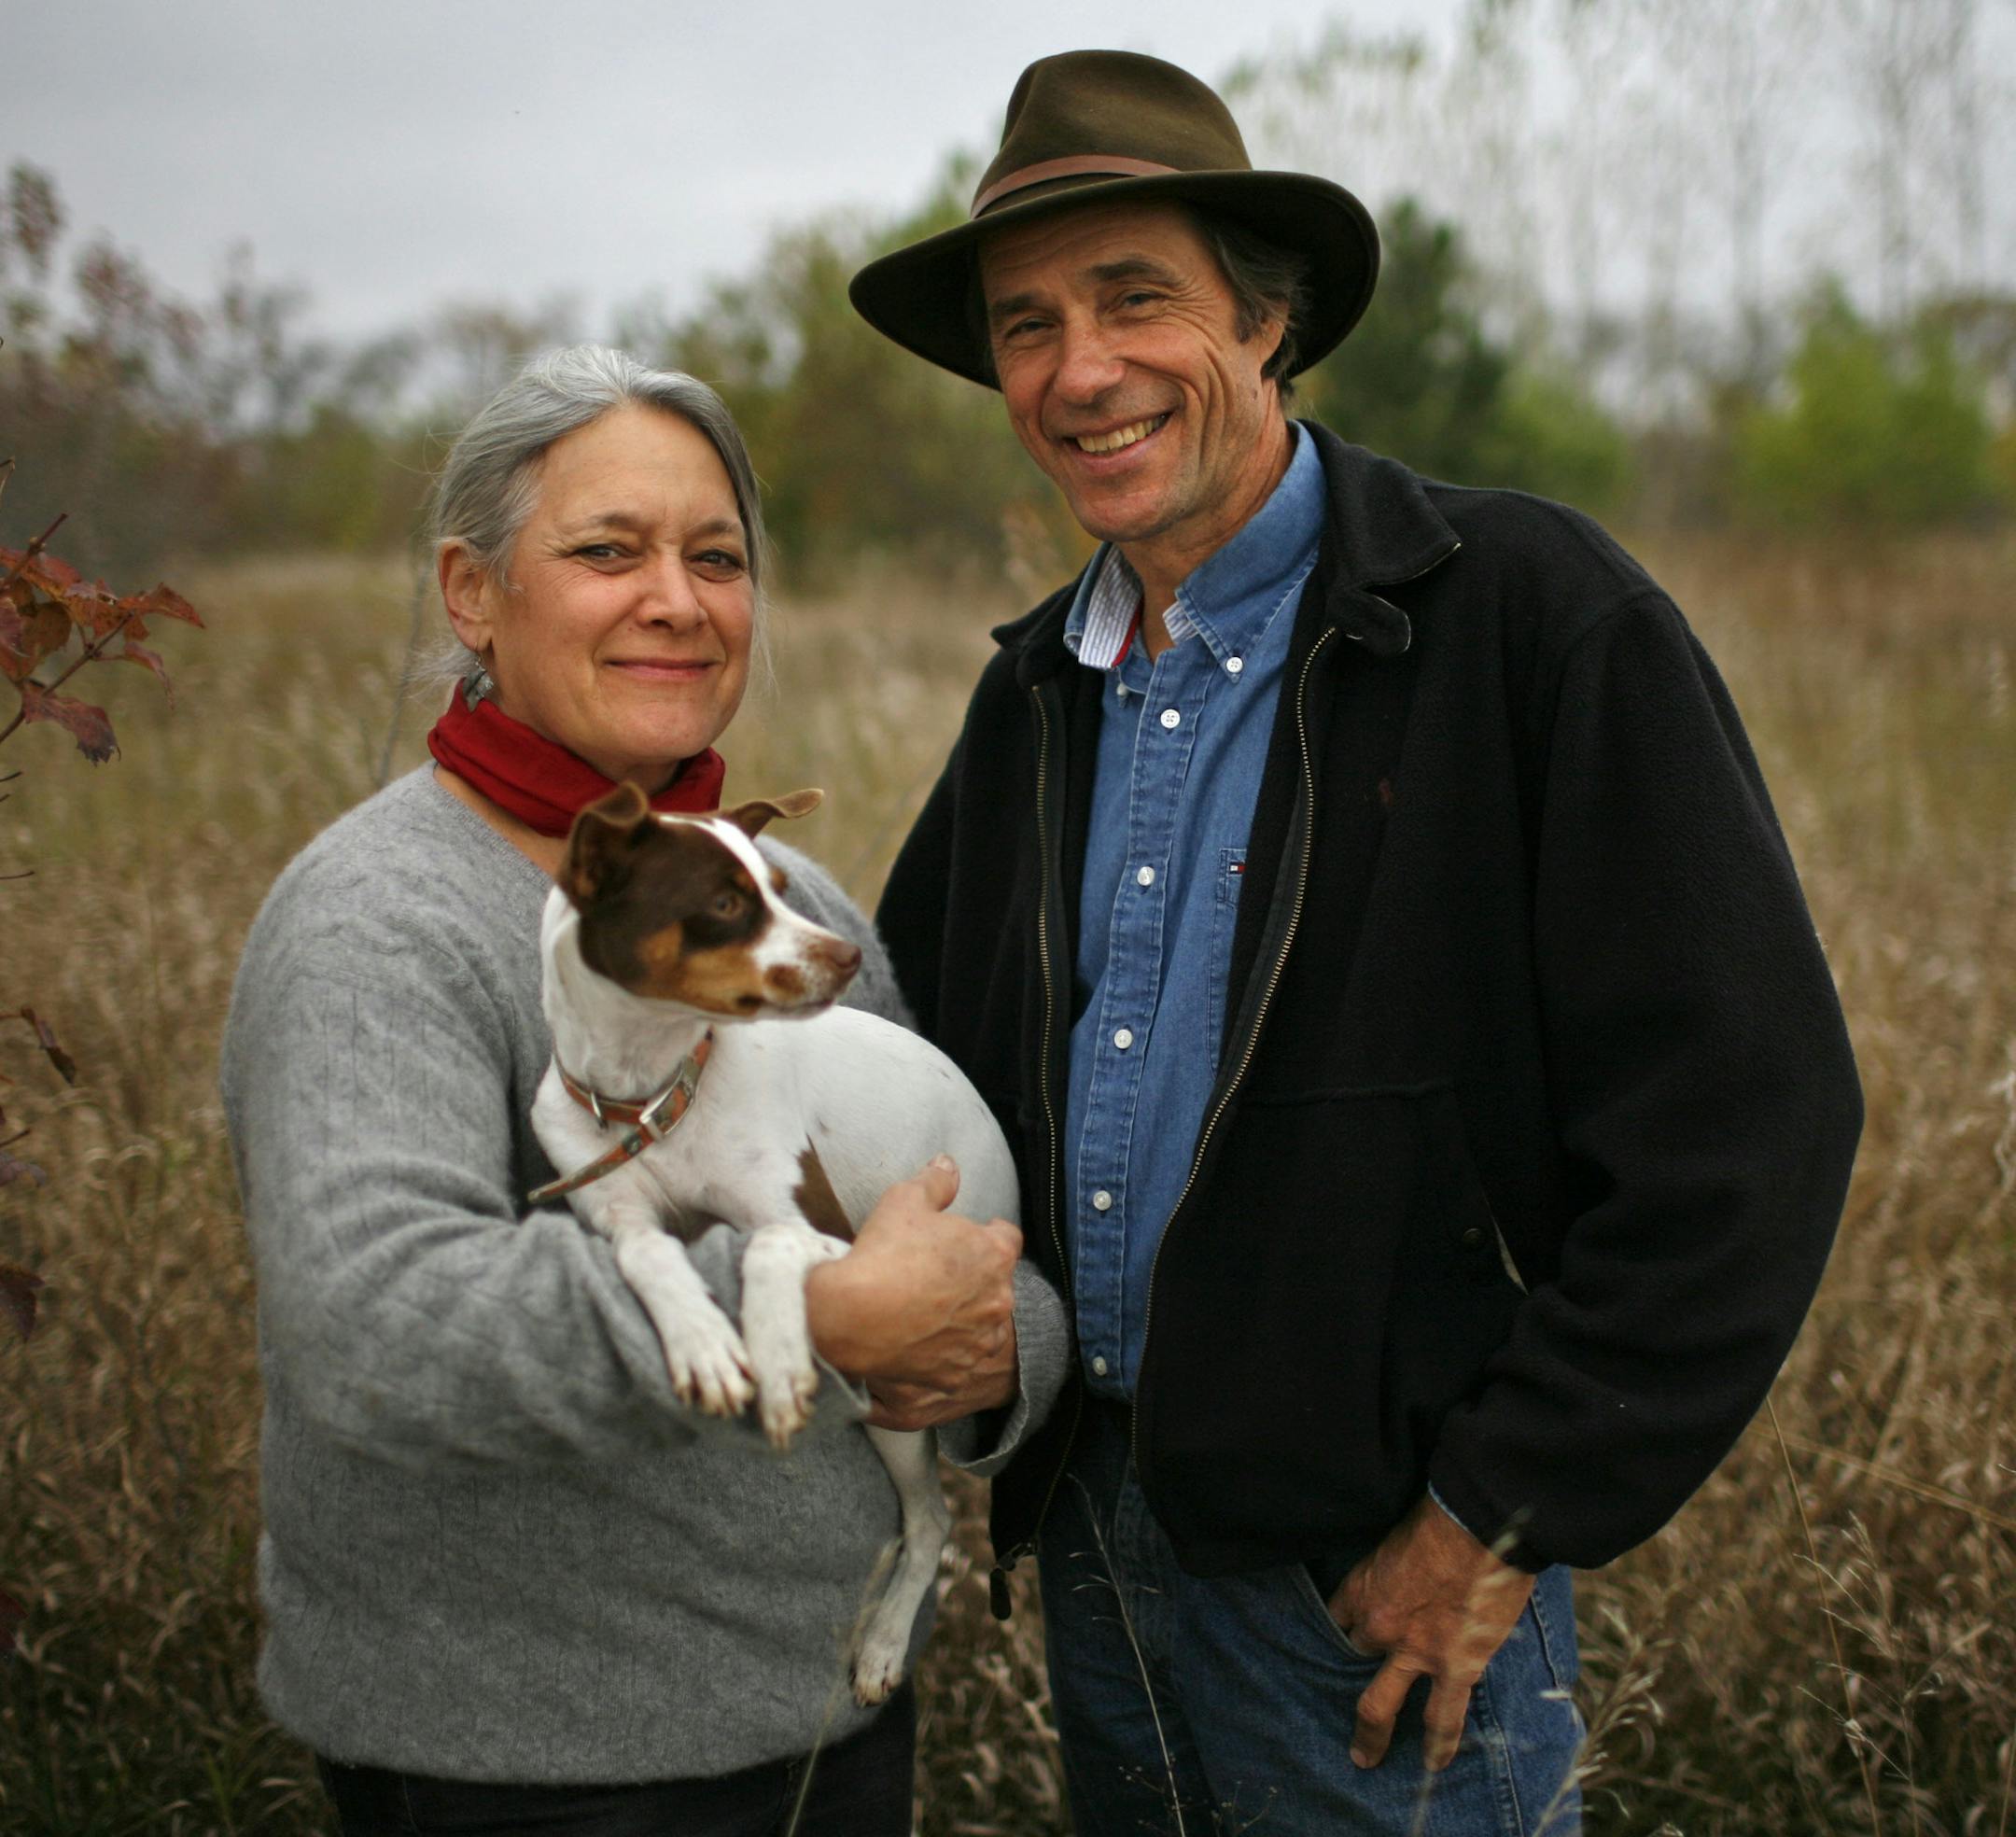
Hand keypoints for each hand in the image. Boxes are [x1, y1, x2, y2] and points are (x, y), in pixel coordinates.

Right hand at [803, 1155, 1021, 1429]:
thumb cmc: (881, 1253)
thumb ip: (935, 1182)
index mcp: (992, 1255)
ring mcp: (978, 1342)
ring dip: (964, 1317)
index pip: (1007, 1238)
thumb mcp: (904, 1201)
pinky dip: (945, 1351)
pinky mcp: (957, 1374)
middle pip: (995, 1283)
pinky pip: (958, 1359)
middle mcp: (997, 1301)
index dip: (987, 1235)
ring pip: (981, 1324)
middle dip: (973, 1278)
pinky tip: (918, 1341)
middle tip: (937, 1274)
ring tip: (927, 1310)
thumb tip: (948, 1164)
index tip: (967, 1239)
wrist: (848, 1317)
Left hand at [1329, 1493, 1534, 1770]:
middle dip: (1342, 1680)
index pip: (1335, 1621)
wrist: (1481, 1522)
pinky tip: (1434, 1765)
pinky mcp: (1455, 1666)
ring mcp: (1414, 1651)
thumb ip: (1394, 1566)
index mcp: (1362, 1588)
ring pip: (1378, 1707)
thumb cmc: (1442, 1516)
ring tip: (1364, 1759)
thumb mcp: (1397, 1537)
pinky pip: (1442, 1717)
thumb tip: (1405, 1575)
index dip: (1339, 1634)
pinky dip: (1439, 1745)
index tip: (1339, 1644)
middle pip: (1351, 1659)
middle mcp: (1378, 1625)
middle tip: (1337, 1701)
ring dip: (1369, 1736)